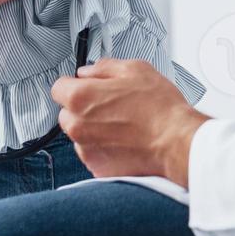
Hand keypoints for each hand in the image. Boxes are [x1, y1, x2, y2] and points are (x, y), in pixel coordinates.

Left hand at [50, 58, 208, 185]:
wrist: (176, 142)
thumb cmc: (160, 108)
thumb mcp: (135, 70)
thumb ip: (105, 67)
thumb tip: (90, 71)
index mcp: (81, 98)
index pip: (58, 88)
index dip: (73, 84)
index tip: (85, 86)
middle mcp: (78, 126)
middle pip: (66, 113)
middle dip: (82, 108)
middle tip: (109, 105)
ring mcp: (86, 150)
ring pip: (80, 135)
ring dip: (92, 129)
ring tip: (121, 124)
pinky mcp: (98, 168)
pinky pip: (92, 153)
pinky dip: (103, 148)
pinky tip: (124, 140)